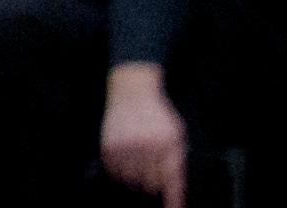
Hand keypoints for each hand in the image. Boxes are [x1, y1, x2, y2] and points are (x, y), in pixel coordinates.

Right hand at [106, 62, 188, 207]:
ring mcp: (126, 145)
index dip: (174, 200)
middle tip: (150, 163)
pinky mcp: (109, 145)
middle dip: (153, 178)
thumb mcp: (176, 134)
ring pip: (132, 179)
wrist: (132, 90)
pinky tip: (125, 155)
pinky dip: (120, 168)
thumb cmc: (157, 114)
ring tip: (137, 157)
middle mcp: (147, 146)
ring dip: (135, 174)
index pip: (172, 180)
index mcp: (167, 144)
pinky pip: (114, 170)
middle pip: (151, 183)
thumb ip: (177, 161)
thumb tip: (172, 188)